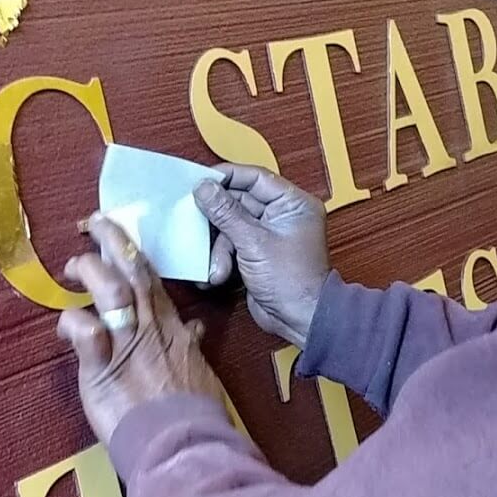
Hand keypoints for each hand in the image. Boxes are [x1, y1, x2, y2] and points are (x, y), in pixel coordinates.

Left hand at [57, 215, 226, 443]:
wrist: (186, 446)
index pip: (151, 276)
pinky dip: (73, 323)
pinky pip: (86, 333)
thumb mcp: (198, 370)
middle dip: (113, 240)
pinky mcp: (102, 369)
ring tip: (74, 266)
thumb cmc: (194, 413)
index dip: (132, 250)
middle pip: (132, 271)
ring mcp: (126, 345)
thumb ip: (189, 345)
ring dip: (91, 270)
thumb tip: (194, 329)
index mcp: (170, 327)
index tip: (117, 233)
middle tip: (94, 223)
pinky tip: (65, 326)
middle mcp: (149, 328)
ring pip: (112, 290)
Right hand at [194, 164, 328, 348]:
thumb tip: (204, 187)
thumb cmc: (292, 281)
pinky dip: (222, 259)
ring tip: (215, 266)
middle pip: (239, 203)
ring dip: (219, 247)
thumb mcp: (253, 242)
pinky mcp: (257, 254)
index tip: (200, 181)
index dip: (227, 177)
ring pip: (231, 227)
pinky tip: (215, 274)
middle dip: (218, 220)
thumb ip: (226, 213)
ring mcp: (269, 235)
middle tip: (196, 221)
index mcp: (292, 204)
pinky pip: (232, 245)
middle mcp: (282, 215)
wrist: (300, 320)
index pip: (255, 178)